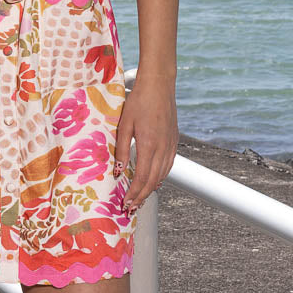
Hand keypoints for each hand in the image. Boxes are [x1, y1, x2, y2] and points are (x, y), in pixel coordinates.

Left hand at [113, 76, 178, 213]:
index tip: (125, 204)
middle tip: (131, 208)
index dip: (134, 193)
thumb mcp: (124, 123)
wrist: (159, 84)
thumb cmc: (139, 100)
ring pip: (162, 175)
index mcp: (149, 144)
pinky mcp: (174, 141)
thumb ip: (122, 148)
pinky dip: (160, 177)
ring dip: (151, 189)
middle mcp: (163, 148)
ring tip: (140, 198)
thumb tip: (118, 170)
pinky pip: (168, 165)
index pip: (141, 177)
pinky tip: (154, 180)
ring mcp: (171, 145)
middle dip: (142, 197)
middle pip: (153, 181)